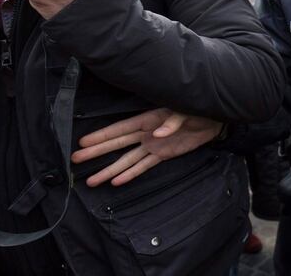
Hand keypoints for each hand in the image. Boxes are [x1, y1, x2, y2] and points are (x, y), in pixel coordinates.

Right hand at [71, 108, 223, 186]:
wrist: (214, 121)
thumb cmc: (196, 110)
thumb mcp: (185, 111)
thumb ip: (172, 122)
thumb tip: (158, 133)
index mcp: (148, 119)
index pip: (120, 129)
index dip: (102, 135)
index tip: (83, 141)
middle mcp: (146, 133)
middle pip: (117, 144)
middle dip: (97, 152)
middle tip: (76, 159)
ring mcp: (153, 146)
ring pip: (126, 159)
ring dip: (110, 169)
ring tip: (92, 180)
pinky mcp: (162, 156)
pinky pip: (143, 166)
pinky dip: (130, 174)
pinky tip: (116, 181)